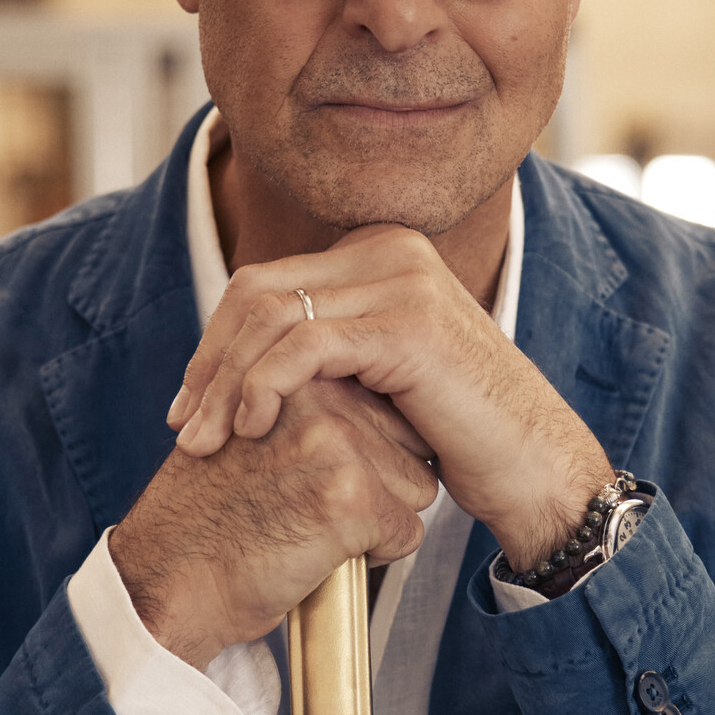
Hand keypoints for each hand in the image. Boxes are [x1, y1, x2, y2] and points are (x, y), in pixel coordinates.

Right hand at [113, 376, 440, 669]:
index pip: (389, 403)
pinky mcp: (352, 498)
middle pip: (412, 443)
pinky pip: (407, 532)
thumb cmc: (210, 516)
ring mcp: (339, 445)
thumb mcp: (255, 430)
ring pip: (417, 488)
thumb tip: (383, 415)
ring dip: (380, 520)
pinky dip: (376, 556)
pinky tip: (321, 553)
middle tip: (315, 506)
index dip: (369, 452)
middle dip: (381, 483)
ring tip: (315, 528)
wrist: (170, 574)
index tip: (322, 477)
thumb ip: (310, 412)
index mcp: (301, 375)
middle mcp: (324, 398)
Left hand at [167, 226, 614, 573]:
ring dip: (224, 382)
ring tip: (203, 441)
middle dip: (208, 362)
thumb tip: (239, 360)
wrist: (531, 464)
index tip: (190, 406)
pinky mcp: (406, 323)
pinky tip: (250, 428)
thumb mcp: (376, 378)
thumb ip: (324, 351)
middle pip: (256, 291)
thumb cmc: (456, 435)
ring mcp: (402, 279)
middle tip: (182, 427)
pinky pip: (304, 346)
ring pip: (271, 317)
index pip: (264, 282)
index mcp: (380, 252)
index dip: (215, 344)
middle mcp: (390, 249)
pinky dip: (262, 386)